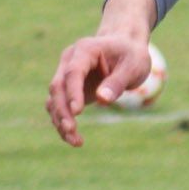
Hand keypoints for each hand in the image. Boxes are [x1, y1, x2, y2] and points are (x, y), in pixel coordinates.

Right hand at [45, 31, 150, 147]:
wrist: (125, 48)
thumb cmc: (131, 55)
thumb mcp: (133, 66)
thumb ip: (117, 82)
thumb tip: (102, 99)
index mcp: (85, 49)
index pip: (73, 72)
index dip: (73, 92)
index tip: (77, 112)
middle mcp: (69, 60)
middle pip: (58, 86)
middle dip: (63, 110)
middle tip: (72, 131)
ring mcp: (65, 74)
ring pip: (55, 99)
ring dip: (61, 120)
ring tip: (76, 141)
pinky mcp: (68, 88)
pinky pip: (59, 106)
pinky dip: (64, 122)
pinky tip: (74, 138)